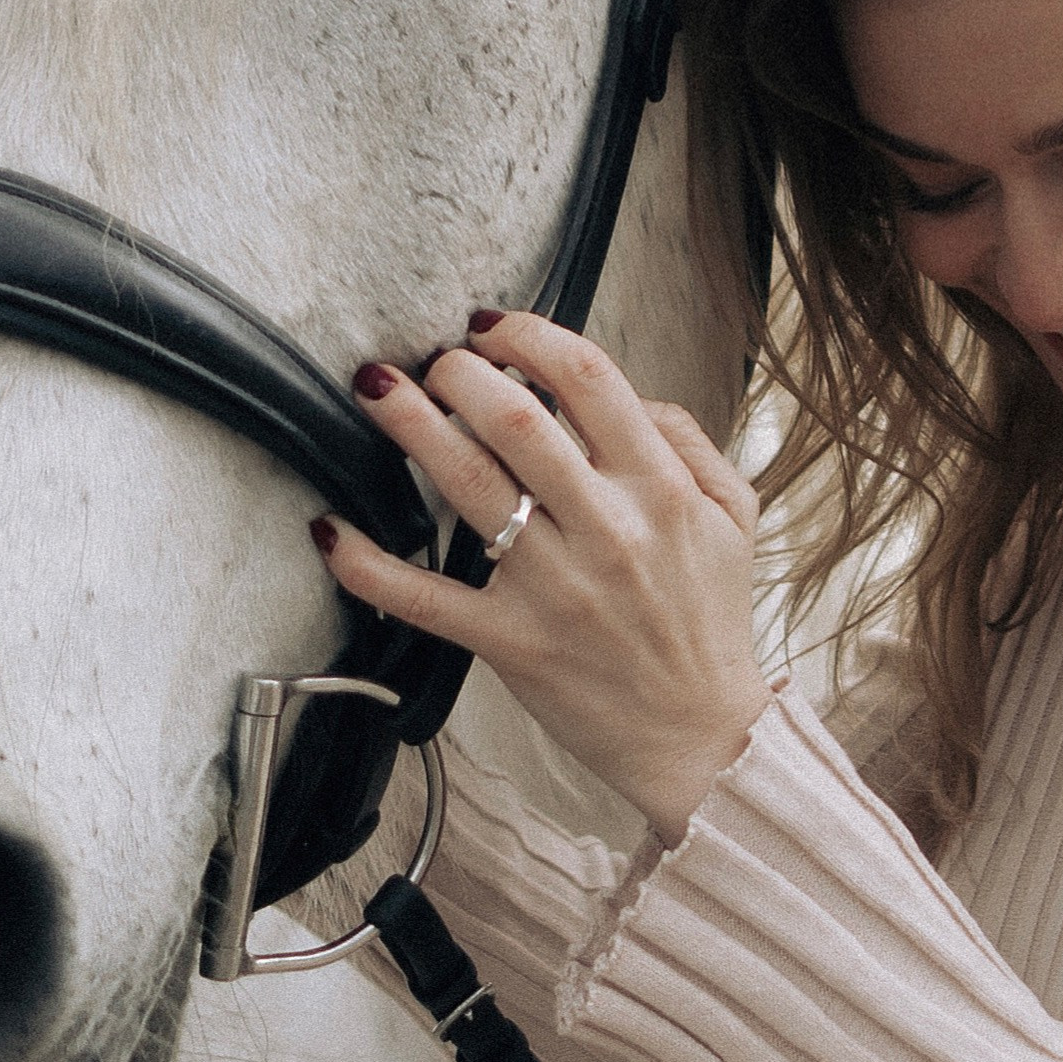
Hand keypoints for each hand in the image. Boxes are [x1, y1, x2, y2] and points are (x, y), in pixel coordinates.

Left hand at [316, 312, 773, 842]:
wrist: (701, 736)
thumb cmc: (709, 619)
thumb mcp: (734, 513)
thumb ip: (687, 438)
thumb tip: (627, 395)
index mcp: (658, 488)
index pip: (587, 378)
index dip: (529, 335)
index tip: (492, 326)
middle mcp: (604, 528)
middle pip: (514, 418)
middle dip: (459, 371)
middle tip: (433, 361)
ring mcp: (552, 587)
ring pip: (466, 484)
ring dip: (410, 425)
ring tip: (376, 387)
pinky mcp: (509, 641)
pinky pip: (424, 598)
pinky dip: (367, 564)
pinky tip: (328, 530)